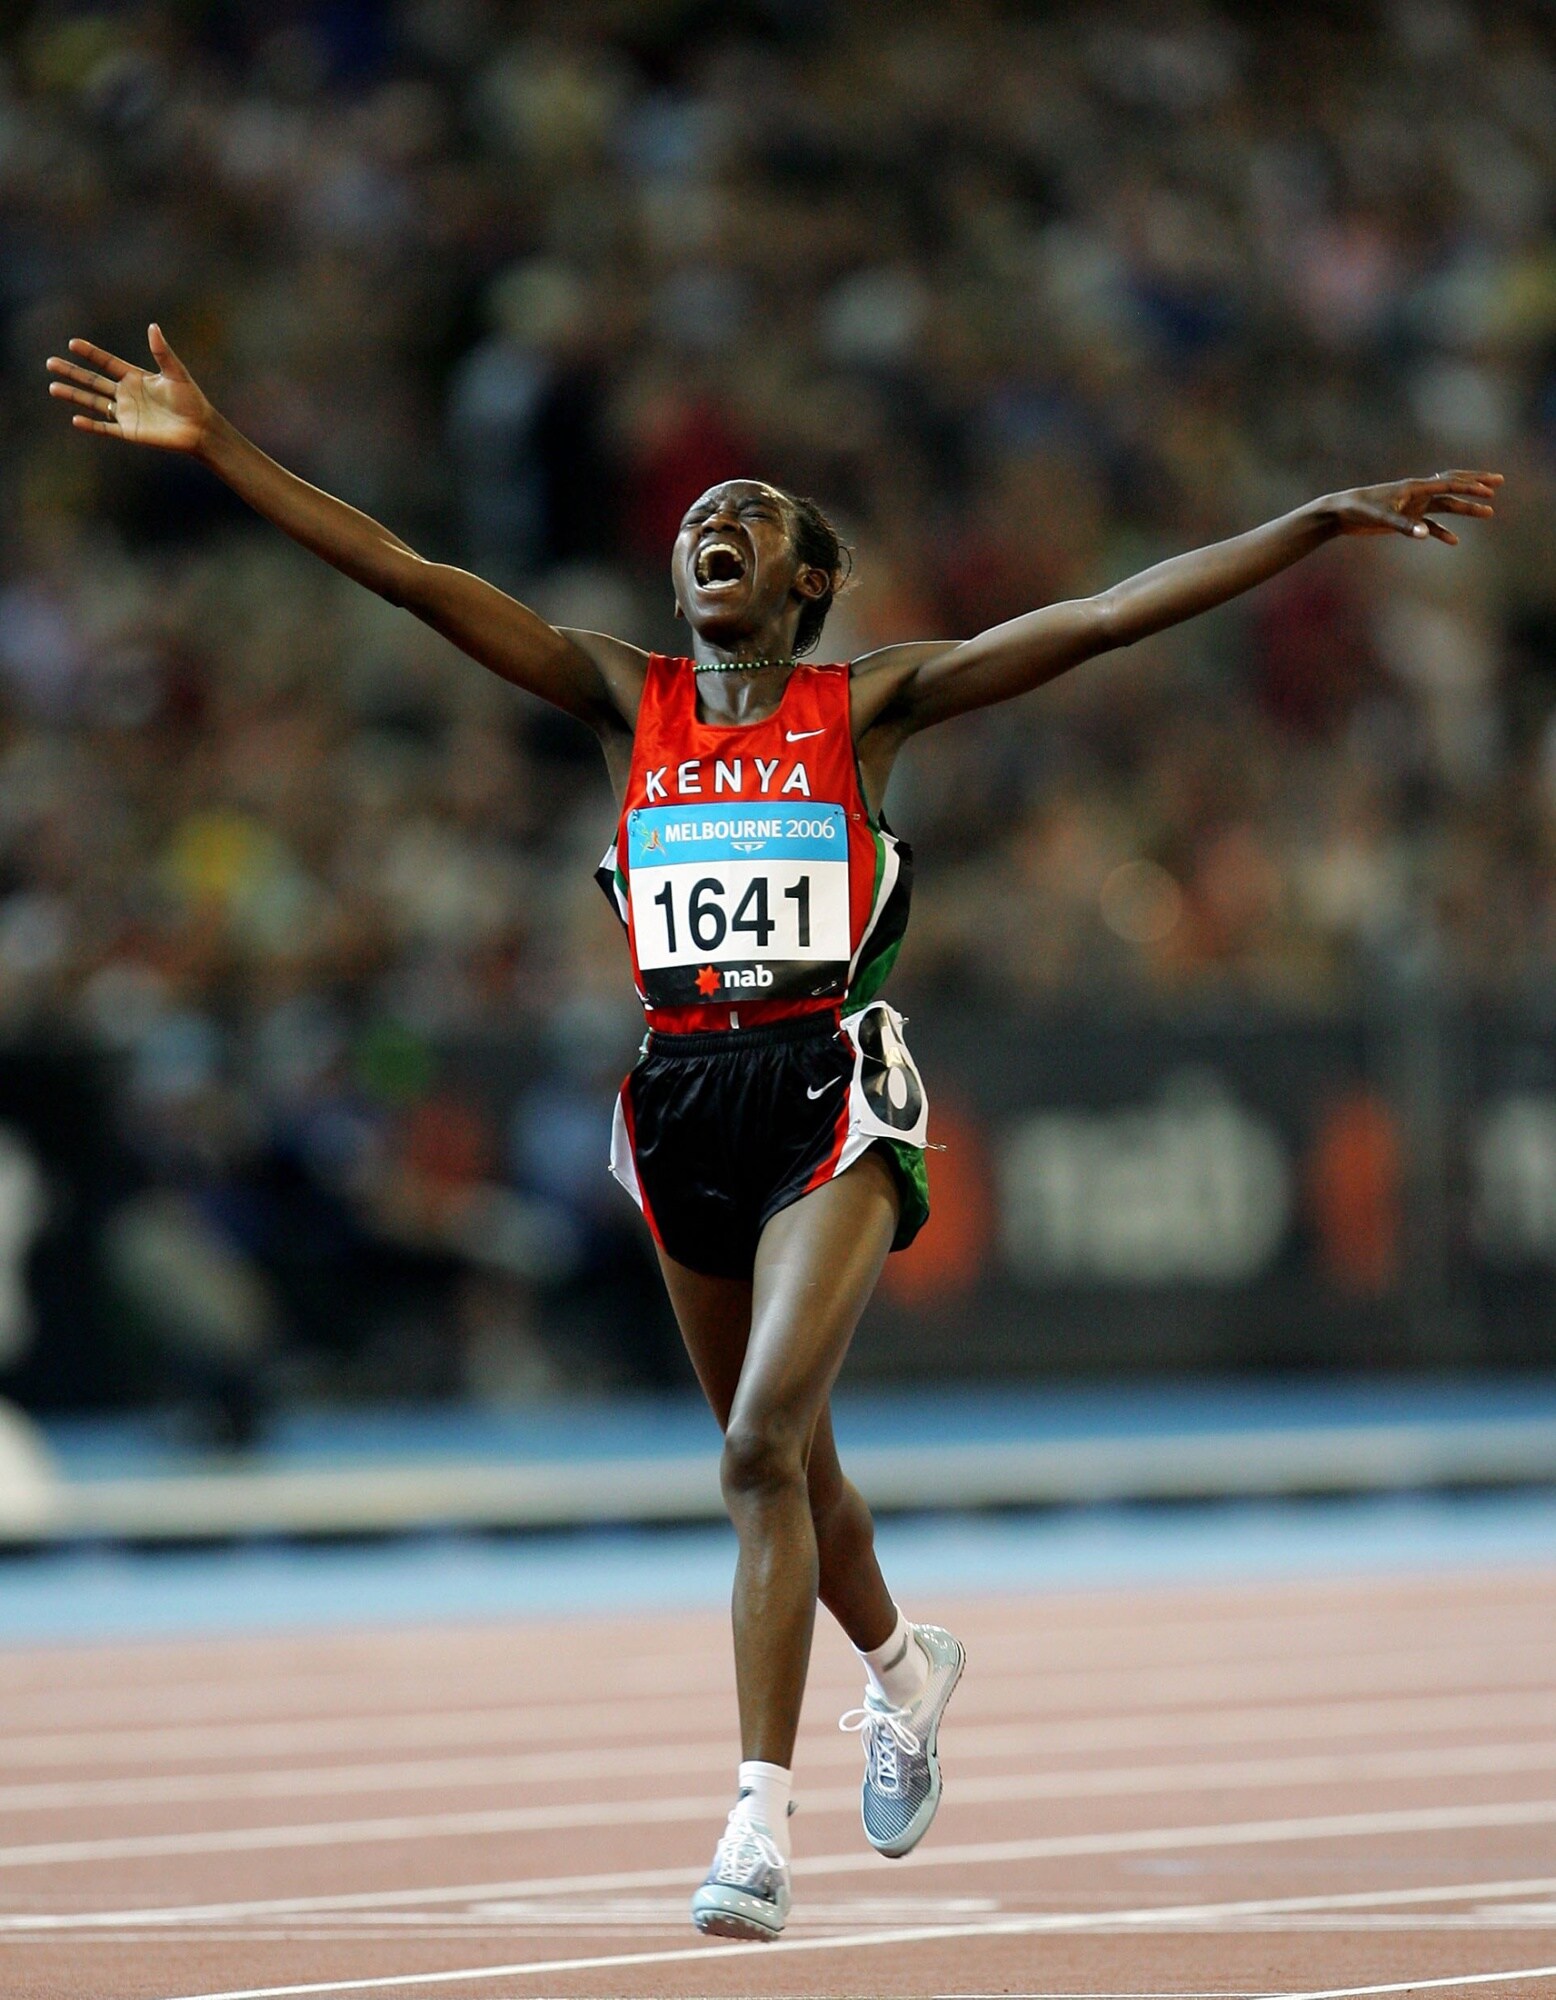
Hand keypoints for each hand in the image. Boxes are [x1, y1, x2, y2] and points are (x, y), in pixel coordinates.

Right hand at [46, 324, 211, 452]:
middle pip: (93, 381)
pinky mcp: (129, 431)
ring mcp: (126, 413)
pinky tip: (75, 420)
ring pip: (93, 402)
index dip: (91, 353)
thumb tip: (153, 326)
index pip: (107, 362)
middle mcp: (126, 394)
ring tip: (52, 387)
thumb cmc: (191, 399)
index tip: (72, 343)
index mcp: (135, 377)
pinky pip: (105, 428)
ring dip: (73, 395)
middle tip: (50, 363)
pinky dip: (91, 425)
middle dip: (72, 372)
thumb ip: (162, 352)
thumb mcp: (176, 373)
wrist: (199, 428)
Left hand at [1324, 470, 1501, 545]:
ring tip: (1489, 512)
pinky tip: (1453, 541)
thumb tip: (1425, 534)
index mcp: (1414, 487)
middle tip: (1500, 482)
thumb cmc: (1358, 509)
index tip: (1490, 488)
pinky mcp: (1405, 519)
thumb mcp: (1380, 517)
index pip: (1448, 484)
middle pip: (1453, 487)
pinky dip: (1441, 531)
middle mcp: (1417, 494)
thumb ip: (1404, 526)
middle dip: (1476, 484)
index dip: (1470, 486)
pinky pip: (1429, 525)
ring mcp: (1413, 506)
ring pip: (1446, 506)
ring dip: (1466, 509)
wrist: (1340, 513)